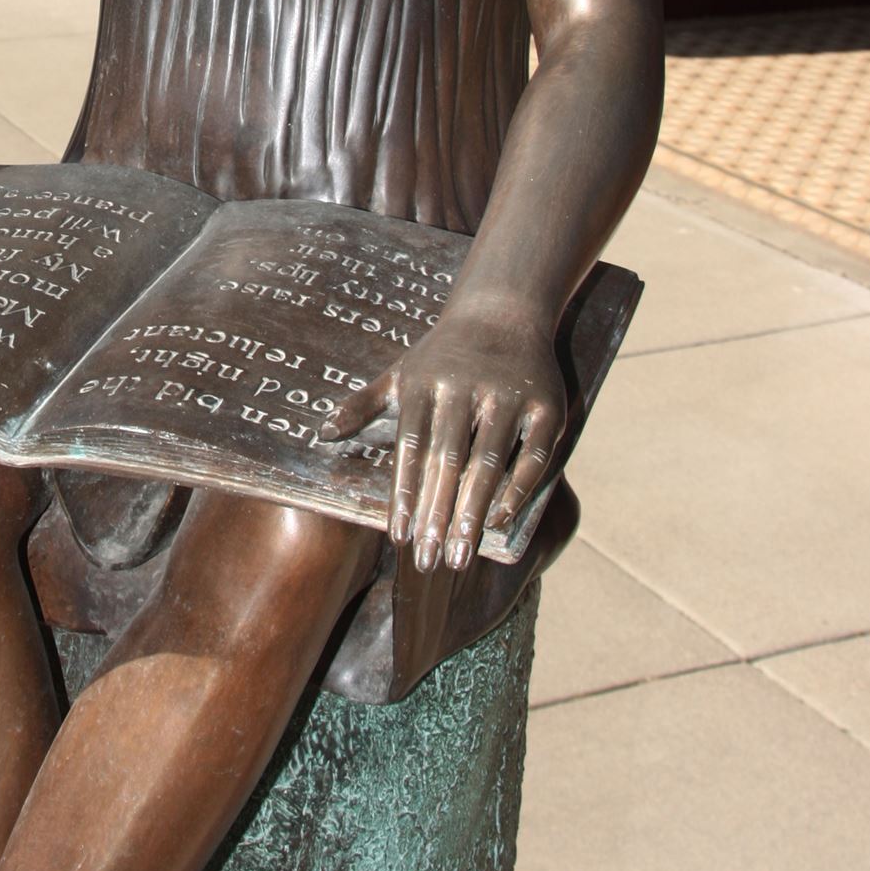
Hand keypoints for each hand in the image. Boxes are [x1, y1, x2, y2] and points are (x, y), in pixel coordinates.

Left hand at [319, 303, 565, 574]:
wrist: (505, 308)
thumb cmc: (443, 353)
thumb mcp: (400, 372)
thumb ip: (363, 404)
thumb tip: (323, 434)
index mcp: (425, 384)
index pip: (410, 450)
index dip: (403, 495)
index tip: (398, 538)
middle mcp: (465, 389)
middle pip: (447, 462)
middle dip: (437, 515)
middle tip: (430, 562)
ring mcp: (508, 396)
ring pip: (488, 463)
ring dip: (473, 513)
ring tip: (461, 555)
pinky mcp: (546, 406)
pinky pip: (531, 456)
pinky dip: (516, 490)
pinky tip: (498, 520)